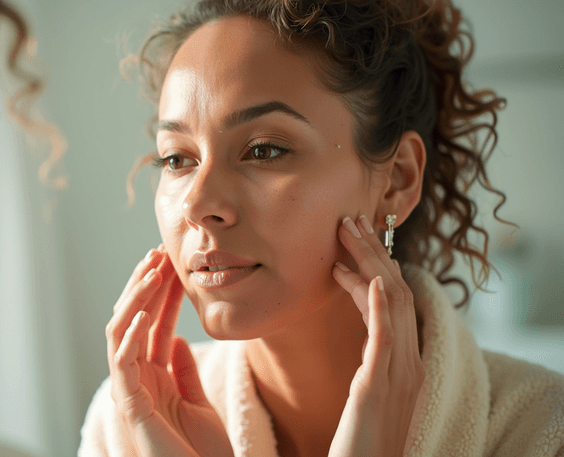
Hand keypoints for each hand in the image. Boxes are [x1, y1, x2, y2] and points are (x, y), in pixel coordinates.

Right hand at [106, 246, 232, 456]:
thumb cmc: (201, 452)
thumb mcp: (197, 402)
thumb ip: (183, 371)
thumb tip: (175, 339)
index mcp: (153, 377)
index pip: (154, 324)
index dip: (161, 292)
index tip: (170, 263)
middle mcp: (137, 379)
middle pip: (134, 321)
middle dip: (145, 286)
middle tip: (158, 253)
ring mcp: (131, 391)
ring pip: (121, 333)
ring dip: (136, 299)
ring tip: (152, 271)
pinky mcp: (130, 405)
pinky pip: (123, 362)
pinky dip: (132, 333)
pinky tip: (146, 311)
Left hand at [329, 215, 424, 456]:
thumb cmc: (361, 443)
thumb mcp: (368, 394)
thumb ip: (371, 364)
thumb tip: (365, 344)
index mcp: (406, 363)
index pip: (392, 302)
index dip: (372, 267)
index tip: (348, 243)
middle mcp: (408, 363)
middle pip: (394, 292)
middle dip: (371, 253)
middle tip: (348, 219)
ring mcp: (398, 374)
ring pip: (389, 303)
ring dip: (369, 263)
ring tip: (347, 232)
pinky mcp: (377, 387)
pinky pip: (383, 337)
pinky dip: (375, 303)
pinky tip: (364, 277)